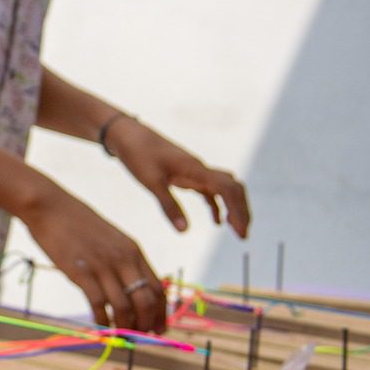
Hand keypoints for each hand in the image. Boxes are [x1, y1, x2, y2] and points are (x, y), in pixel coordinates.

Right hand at [21, 190, 167, 332]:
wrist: (49, 207)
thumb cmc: (76, 222)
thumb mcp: (110, 238)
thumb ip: (122, 261)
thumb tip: (129, 288)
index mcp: (133, 251)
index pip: (158, 289)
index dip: (161, 313)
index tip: (158, 328)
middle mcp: (123, 259)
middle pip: (146, 301)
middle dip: (146, 325)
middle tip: (139, 337)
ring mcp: (103, 266)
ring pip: (125, 307)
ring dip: (125, 327)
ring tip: (119, 336)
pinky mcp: (82, 272)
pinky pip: (99, 304)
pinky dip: (102, 320)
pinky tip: (99, 326)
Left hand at [107, 117, 251, 236]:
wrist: (127, 134)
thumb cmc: (138, 154)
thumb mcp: (151, 182)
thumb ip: (168, 205)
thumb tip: (184, 231)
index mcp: (196, 169)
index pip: (228, 189)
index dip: (238, 210)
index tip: (240, 232)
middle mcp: (200, 168)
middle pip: (233, 188)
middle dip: (242, 210)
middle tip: (243, 236)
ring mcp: (194, 170)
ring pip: (224, 188)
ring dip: (233, 207)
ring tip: (236, 230)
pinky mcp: (186, 173)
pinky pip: (208, 189)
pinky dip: (216, 205)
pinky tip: (217, 221)